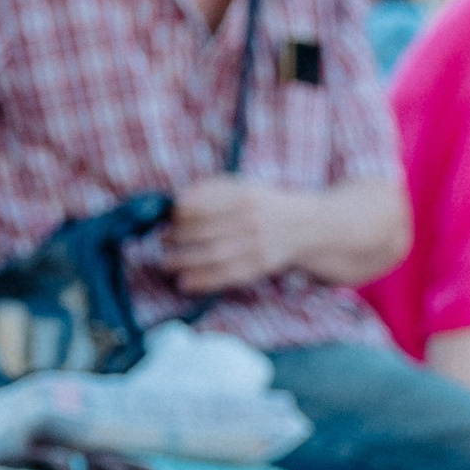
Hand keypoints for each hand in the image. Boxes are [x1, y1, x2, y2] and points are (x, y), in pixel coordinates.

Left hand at [167, 175, 308, 294]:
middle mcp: (250, 220)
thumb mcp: (241, 186)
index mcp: (242, 197)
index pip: (201, 206)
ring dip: (185, 262)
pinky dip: (203, 281)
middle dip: (178, 238)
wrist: (305, 226)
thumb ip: (210, 190)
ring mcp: (256, 245)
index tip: (169, 219)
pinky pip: (227, 275)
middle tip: (164, 242)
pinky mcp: (260, 266)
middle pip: (204, 232)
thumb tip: (176, 202)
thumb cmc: (263, 204)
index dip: (178, 215)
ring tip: (167, 264)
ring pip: (212, 256)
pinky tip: (185, 283)